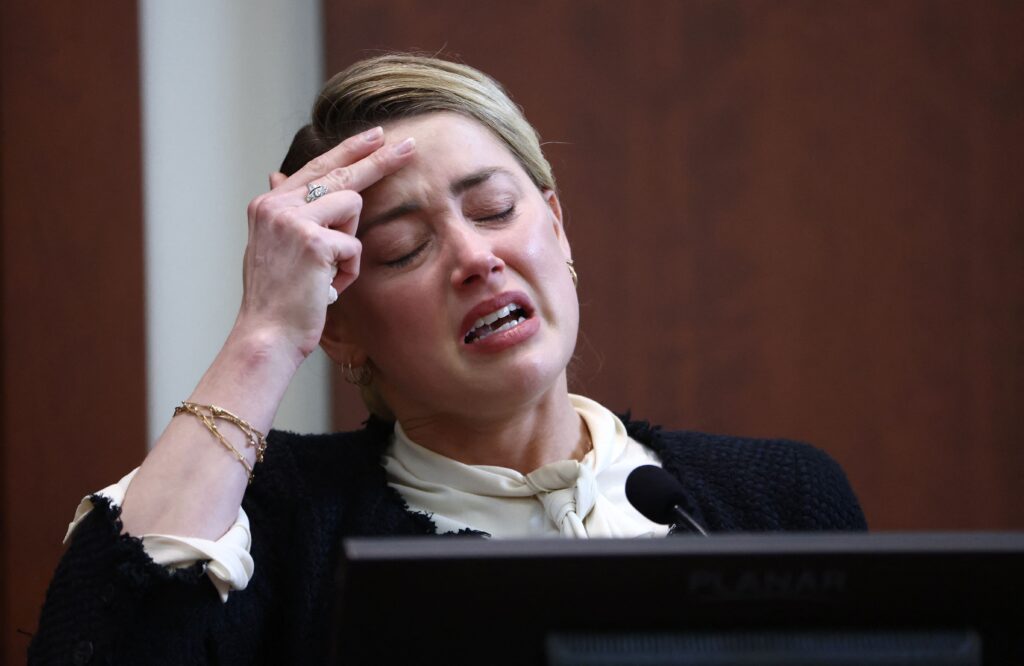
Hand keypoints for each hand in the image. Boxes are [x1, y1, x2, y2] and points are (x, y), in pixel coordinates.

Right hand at [234, 127, 415, 358]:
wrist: (267, 336)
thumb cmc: (277, 298)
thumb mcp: (273, 247)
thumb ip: (284, 212)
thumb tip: (277, 174)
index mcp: (268, 205)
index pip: (317, 167)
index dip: (350, 150)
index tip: (377, 136)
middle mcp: (277, 206)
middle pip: (341, 172)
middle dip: (379, 159)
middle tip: (409, 145)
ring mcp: (293, 221)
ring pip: (353, 207)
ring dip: (350, 244)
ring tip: (326, 272)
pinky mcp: (314, 242)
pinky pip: (355, 245)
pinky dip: (348, 272)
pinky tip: (325, 287)